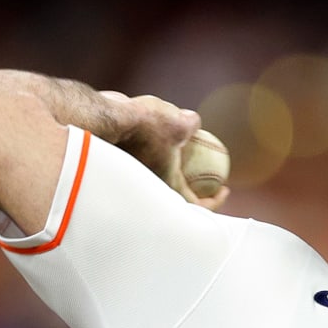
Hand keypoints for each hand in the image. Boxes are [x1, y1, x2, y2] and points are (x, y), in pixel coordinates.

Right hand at [99, 91, 229, 210]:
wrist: (103, 120)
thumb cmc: (144, 126)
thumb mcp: (178, 123)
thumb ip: (190, 124)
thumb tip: (193, 121)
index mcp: (169, 188)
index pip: (198, 206)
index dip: (215, 202)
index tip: (225, 190)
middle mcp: (150, 190)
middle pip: (176, 198)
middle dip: (192, 191)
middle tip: (205, 177)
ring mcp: (134, 178)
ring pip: (157, 180)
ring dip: (170, 170)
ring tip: (181, 152)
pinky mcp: (121, 164)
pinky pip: (143, 164)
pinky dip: (152, 156)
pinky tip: (156, 136)